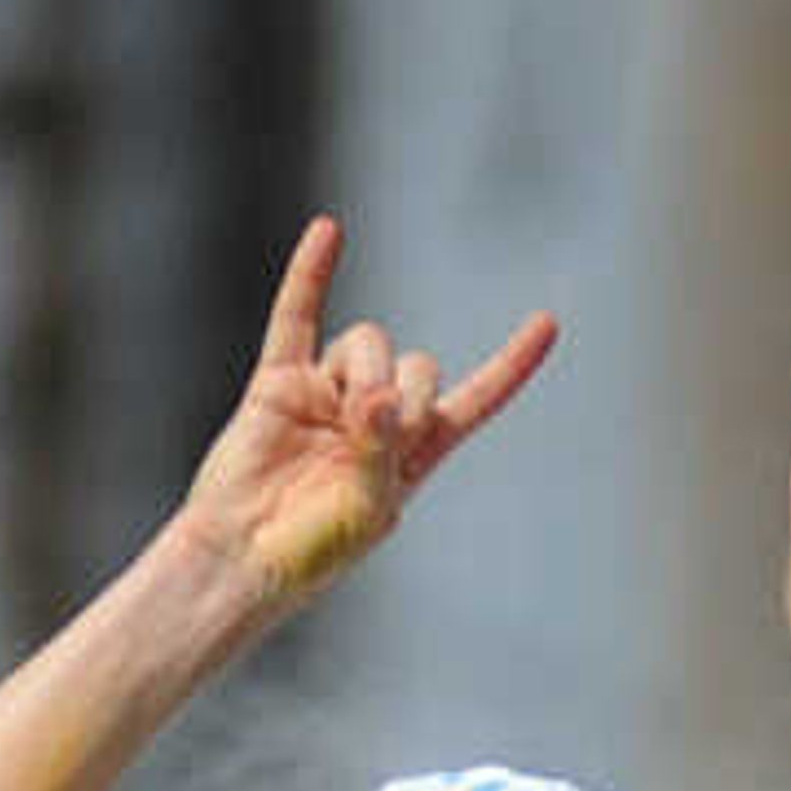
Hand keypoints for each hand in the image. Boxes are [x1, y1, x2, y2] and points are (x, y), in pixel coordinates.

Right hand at [172, 214, 554, 622]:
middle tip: (373, 431)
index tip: (547, 323)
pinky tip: (329, 232)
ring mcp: (328, 395)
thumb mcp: (369, 508)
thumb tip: (374, 391)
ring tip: (341, 419)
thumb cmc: (312, 552)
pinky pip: (298, 315)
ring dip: (363, 372)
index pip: (474, 403)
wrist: (242, 558)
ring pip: (368, 343)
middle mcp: (376, 418)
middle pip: (417, 365)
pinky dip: (311, 273)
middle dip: (405, 392)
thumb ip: (383, 447)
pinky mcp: (281, 381)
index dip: (510, 367)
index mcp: (413, 456)